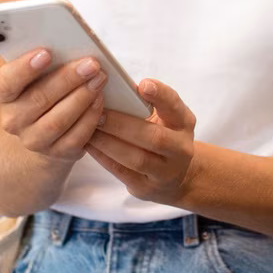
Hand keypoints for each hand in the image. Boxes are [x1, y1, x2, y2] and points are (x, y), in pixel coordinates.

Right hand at [0, 49, 107, 163]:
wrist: (43, 132)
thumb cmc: (43, 89)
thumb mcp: (36, 74)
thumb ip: (45, 60)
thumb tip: (67, 40)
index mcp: (2, 95)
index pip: (7, 82)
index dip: (25, 68)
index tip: (46, 52)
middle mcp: (12, 120)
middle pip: (39, 99)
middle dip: (68, 79)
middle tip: (91, 63)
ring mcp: (34, 140)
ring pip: (58, 120)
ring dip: (82, 97)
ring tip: (100, 79)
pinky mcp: (57, 153)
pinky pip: (75, 137)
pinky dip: (90, 117)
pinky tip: (100, 101)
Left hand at [86, 80, 197, 205]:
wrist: (176, 177)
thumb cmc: (163, 136)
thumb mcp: (165, 118)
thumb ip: (145, 104)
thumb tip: (111, 87)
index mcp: (184, 124)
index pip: (175, 107)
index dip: (161, 95)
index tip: (143, 84)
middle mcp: (180, 149)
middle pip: (154, 137)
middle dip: (123, 124)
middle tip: (99, 111)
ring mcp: (165, 172)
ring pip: (136, 158)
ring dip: (109, 142)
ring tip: (90, 128)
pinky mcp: (147, 188)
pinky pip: (122, 172)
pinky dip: (103, 157)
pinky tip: (88, 144)